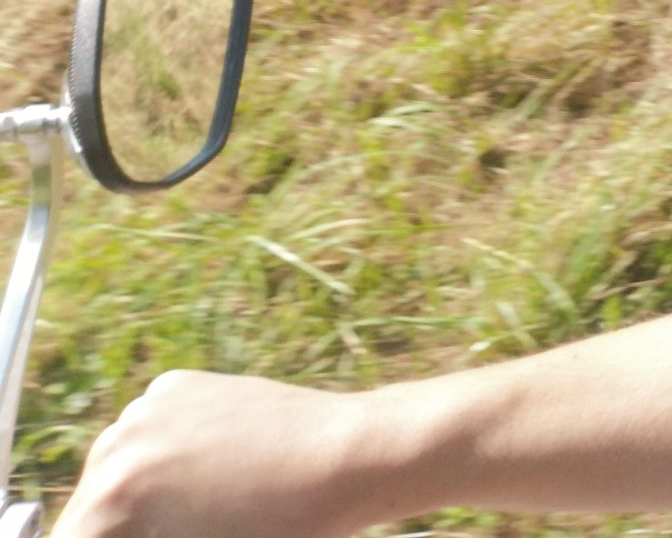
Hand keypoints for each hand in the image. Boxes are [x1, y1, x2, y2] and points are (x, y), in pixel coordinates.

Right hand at [53, 370, 388, 537]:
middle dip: (115, 531)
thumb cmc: (284, 524)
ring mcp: (149, 405)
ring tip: (189, 512)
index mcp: (117, 492)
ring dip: (131, 493)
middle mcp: (122, 439)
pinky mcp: (176, 384)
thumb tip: (125, 530)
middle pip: (89, 507)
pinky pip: (146, 432)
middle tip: (167, 533)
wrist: (347, 454)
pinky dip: (159, 452)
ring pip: (114, 468)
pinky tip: (206, 469)